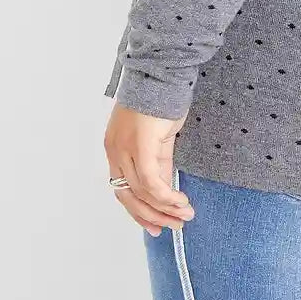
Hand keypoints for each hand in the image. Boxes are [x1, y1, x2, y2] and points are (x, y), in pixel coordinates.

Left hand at [104, 103, 195, 234]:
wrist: (163, 72)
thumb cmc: (162, 98)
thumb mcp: (158, 136)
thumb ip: (159, 162)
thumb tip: (166, 188)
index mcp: (115, 148)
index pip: (122, 189)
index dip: (138, 211)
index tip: (156, 226)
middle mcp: (115, 151)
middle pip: (128, 196)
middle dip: (152, 216)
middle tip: (173, 227)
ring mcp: (125, 149)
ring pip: (142, 192)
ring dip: (165, 209)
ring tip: (185, 215)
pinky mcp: (140, 146)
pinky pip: (151, 181)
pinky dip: (166, 196)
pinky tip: (180, 202)